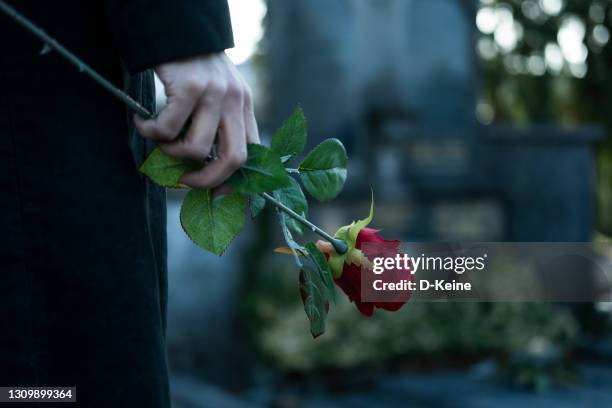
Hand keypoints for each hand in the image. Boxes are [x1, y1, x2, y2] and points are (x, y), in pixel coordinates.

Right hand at [134, 52, 258, 189]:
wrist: (176, 28)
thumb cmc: (192, 67)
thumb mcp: (217, 94)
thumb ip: (216, 124)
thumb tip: (201, 167)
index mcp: (244, 107)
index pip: (251, 154)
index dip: (234, 180)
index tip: (214, 193)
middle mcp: (236, 101)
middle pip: (233, 159)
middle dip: (207, 180)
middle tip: (183, 181)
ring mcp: (214, 94)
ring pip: (195, 149)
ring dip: (170, 152)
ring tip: (158, 139)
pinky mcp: (189, 88)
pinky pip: (167, 129)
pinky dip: (150, 133)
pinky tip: (142, 122)